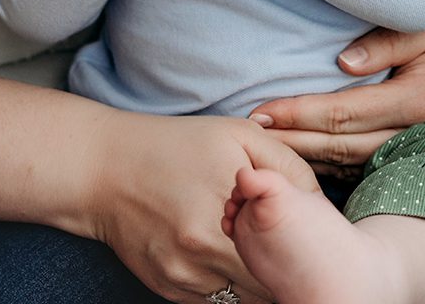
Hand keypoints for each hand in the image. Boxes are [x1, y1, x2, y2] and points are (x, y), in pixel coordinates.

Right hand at [78, 110, 316, 302]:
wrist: (104, 169)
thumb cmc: (176, 145)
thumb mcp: (238, 136)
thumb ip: (286, 167)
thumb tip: (320, 202)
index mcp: (230, 211)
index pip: (289, 256)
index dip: (303, 253)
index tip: (309, 247)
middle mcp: (205, 250)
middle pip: (267, 285)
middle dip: (282, 272)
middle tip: (288, 255)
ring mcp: (184, 274)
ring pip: (242, 297)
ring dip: (253, 282)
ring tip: (256, 255)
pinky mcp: (168, 288)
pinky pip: (213, 300)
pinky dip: (222, 285)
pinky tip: (219, 256)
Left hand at [248, 13, 424, 173]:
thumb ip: (385, 42)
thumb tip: (342, 63)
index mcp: (415, 100)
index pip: (343, 112)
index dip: (299, 113)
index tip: (261, 111)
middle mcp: (412, 133)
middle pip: (338, 145)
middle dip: (290, 140)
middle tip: (247, 135)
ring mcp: (410, 151)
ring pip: (346, 164)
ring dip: (303, 158)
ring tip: (263, 150)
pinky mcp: (405, 158)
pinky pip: (359, 169)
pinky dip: (325, 168)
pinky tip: (298, 162)